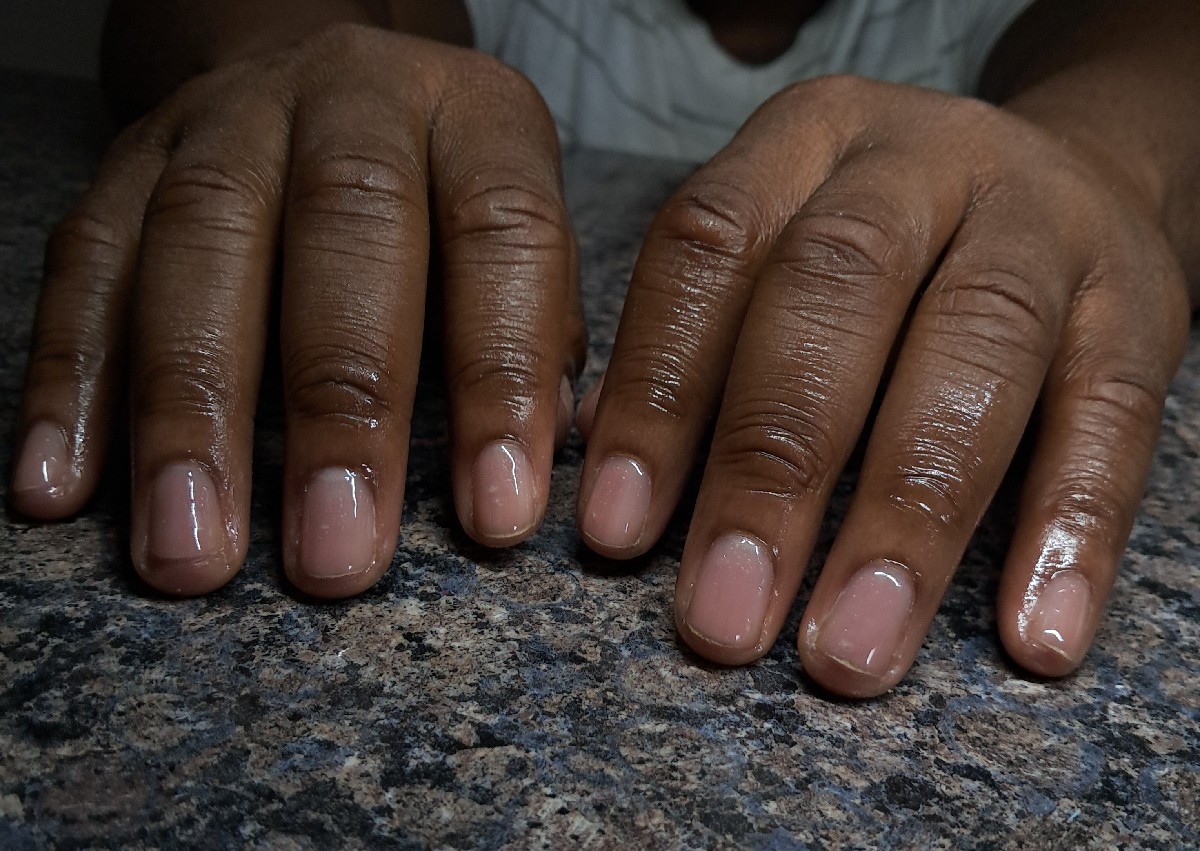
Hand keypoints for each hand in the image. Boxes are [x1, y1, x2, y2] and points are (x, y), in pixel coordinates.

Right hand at [12, 24, 584, 597]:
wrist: (329, 83)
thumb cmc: (446, 202)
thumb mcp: (524, 238)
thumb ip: (543, 335)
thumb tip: (552, 462)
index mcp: (477, 116)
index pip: (502, 235)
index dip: (503, 376)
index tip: (495, 517)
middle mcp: (353, 96)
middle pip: (345, 227)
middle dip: (339, 405)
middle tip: (336, 553)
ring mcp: (227, 120)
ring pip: (198, 244)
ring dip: (190, 410)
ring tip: (192, 548)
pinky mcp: (127, 161)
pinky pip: (87, 263)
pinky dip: (70, 378)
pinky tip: (64, 484)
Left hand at [577, 76, 1188, 696]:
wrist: (1068, 177)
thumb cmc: (887, 250)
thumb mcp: (785, 245)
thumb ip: (699, 337)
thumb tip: (596, 454)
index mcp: (804, 140)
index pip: (710, 248)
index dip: (658, 390)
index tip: (618, 532)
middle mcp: (921, 160)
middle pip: (838, 290)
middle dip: (772, 465)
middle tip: (724, 617)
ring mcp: (1044, 220)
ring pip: (978, 353)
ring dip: (907, 518)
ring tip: (851, 649)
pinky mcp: (1142, 300)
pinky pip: (1112, 415)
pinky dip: (1070, 531)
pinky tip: (1034, 634)